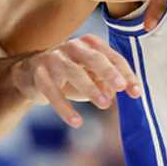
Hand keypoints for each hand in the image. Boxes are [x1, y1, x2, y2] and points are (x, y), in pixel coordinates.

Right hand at [13, 34, 139, 127]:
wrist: (30, 73)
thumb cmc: (69, 74)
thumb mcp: (91, 76)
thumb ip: (105, 83)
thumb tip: (112, 94)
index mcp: (90, 43)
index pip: (113, 57)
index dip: (126, 74)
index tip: (136, 93)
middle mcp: (72, 46)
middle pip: (94, 58)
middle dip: (109, 72)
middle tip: (121, 87)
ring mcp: (54, 59)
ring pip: (74, 72)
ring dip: (90, 88)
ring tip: (104, 105)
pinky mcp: (39, 74)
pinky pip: (53, 91)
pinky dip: (65, 108)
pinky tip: (77, 122)